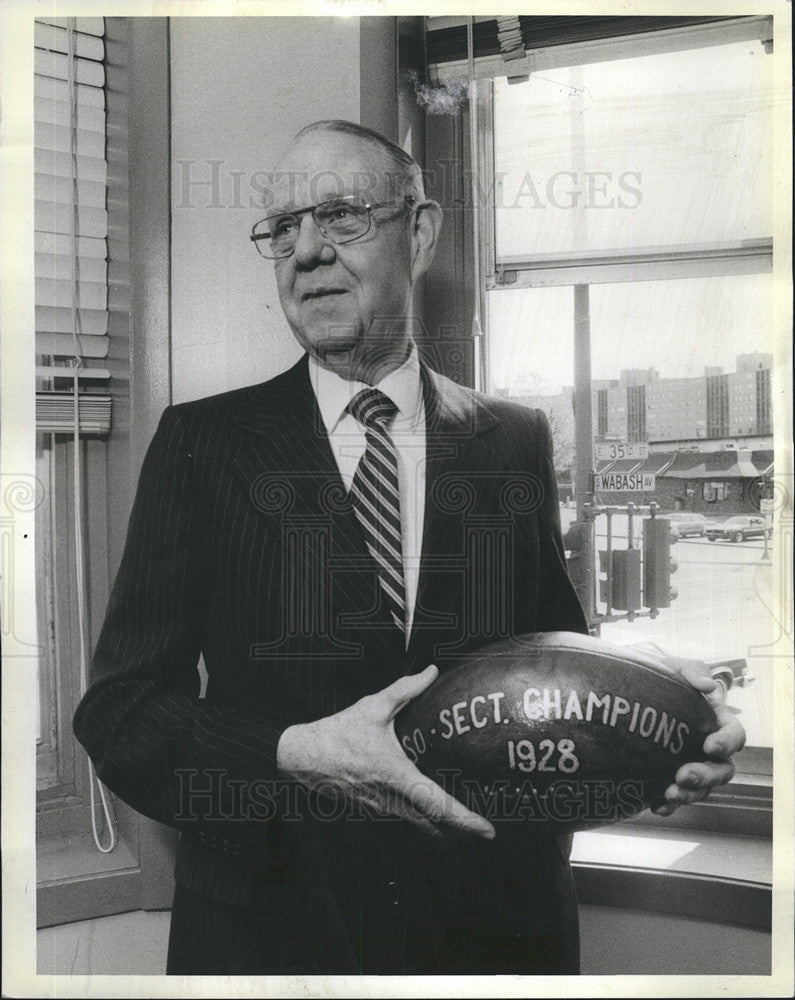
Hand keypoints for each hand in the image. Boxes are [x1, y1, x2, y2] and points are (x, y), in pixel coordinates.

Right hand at [276, 664, 495, 839]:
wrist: (302, 757)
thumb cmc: (338, 732)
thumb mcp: (373, 707)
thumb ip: (405, 690)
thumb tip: (432, 672)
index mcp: (396, 776)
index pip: (438, 805)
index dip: (465, 820)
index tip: (488, 830)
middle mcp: (391, 800)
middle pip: (434, 827)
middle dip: (462, 832)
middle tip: (485, 832)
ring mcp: (380, 810)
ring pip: (419, 827)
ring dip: (443, 830)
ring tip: (465, 825)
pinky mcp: (371, 810)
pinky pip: (403, 821)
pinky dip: (423, 822)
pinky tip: (431, 813)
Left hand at [649, 654, 745, 815]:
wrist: (629, 690)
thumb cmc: (660, 677)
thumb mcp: (674, 668)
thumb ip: (692, 672)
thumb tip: (708, 686)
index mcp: (716, 722)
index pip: (734, 736)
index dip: (726, 743)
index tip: (709, 745)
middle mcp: (708, 748)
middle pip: (722, 770)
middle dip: (706, 776)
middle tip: (684, 775)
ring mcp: (691, 764)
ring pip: (702, 789)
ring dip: (689, 794)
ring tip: (670, 793)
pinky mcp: (669, 777)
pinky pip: (676, 797)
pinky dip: (669, 805)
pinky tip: (656, 806)